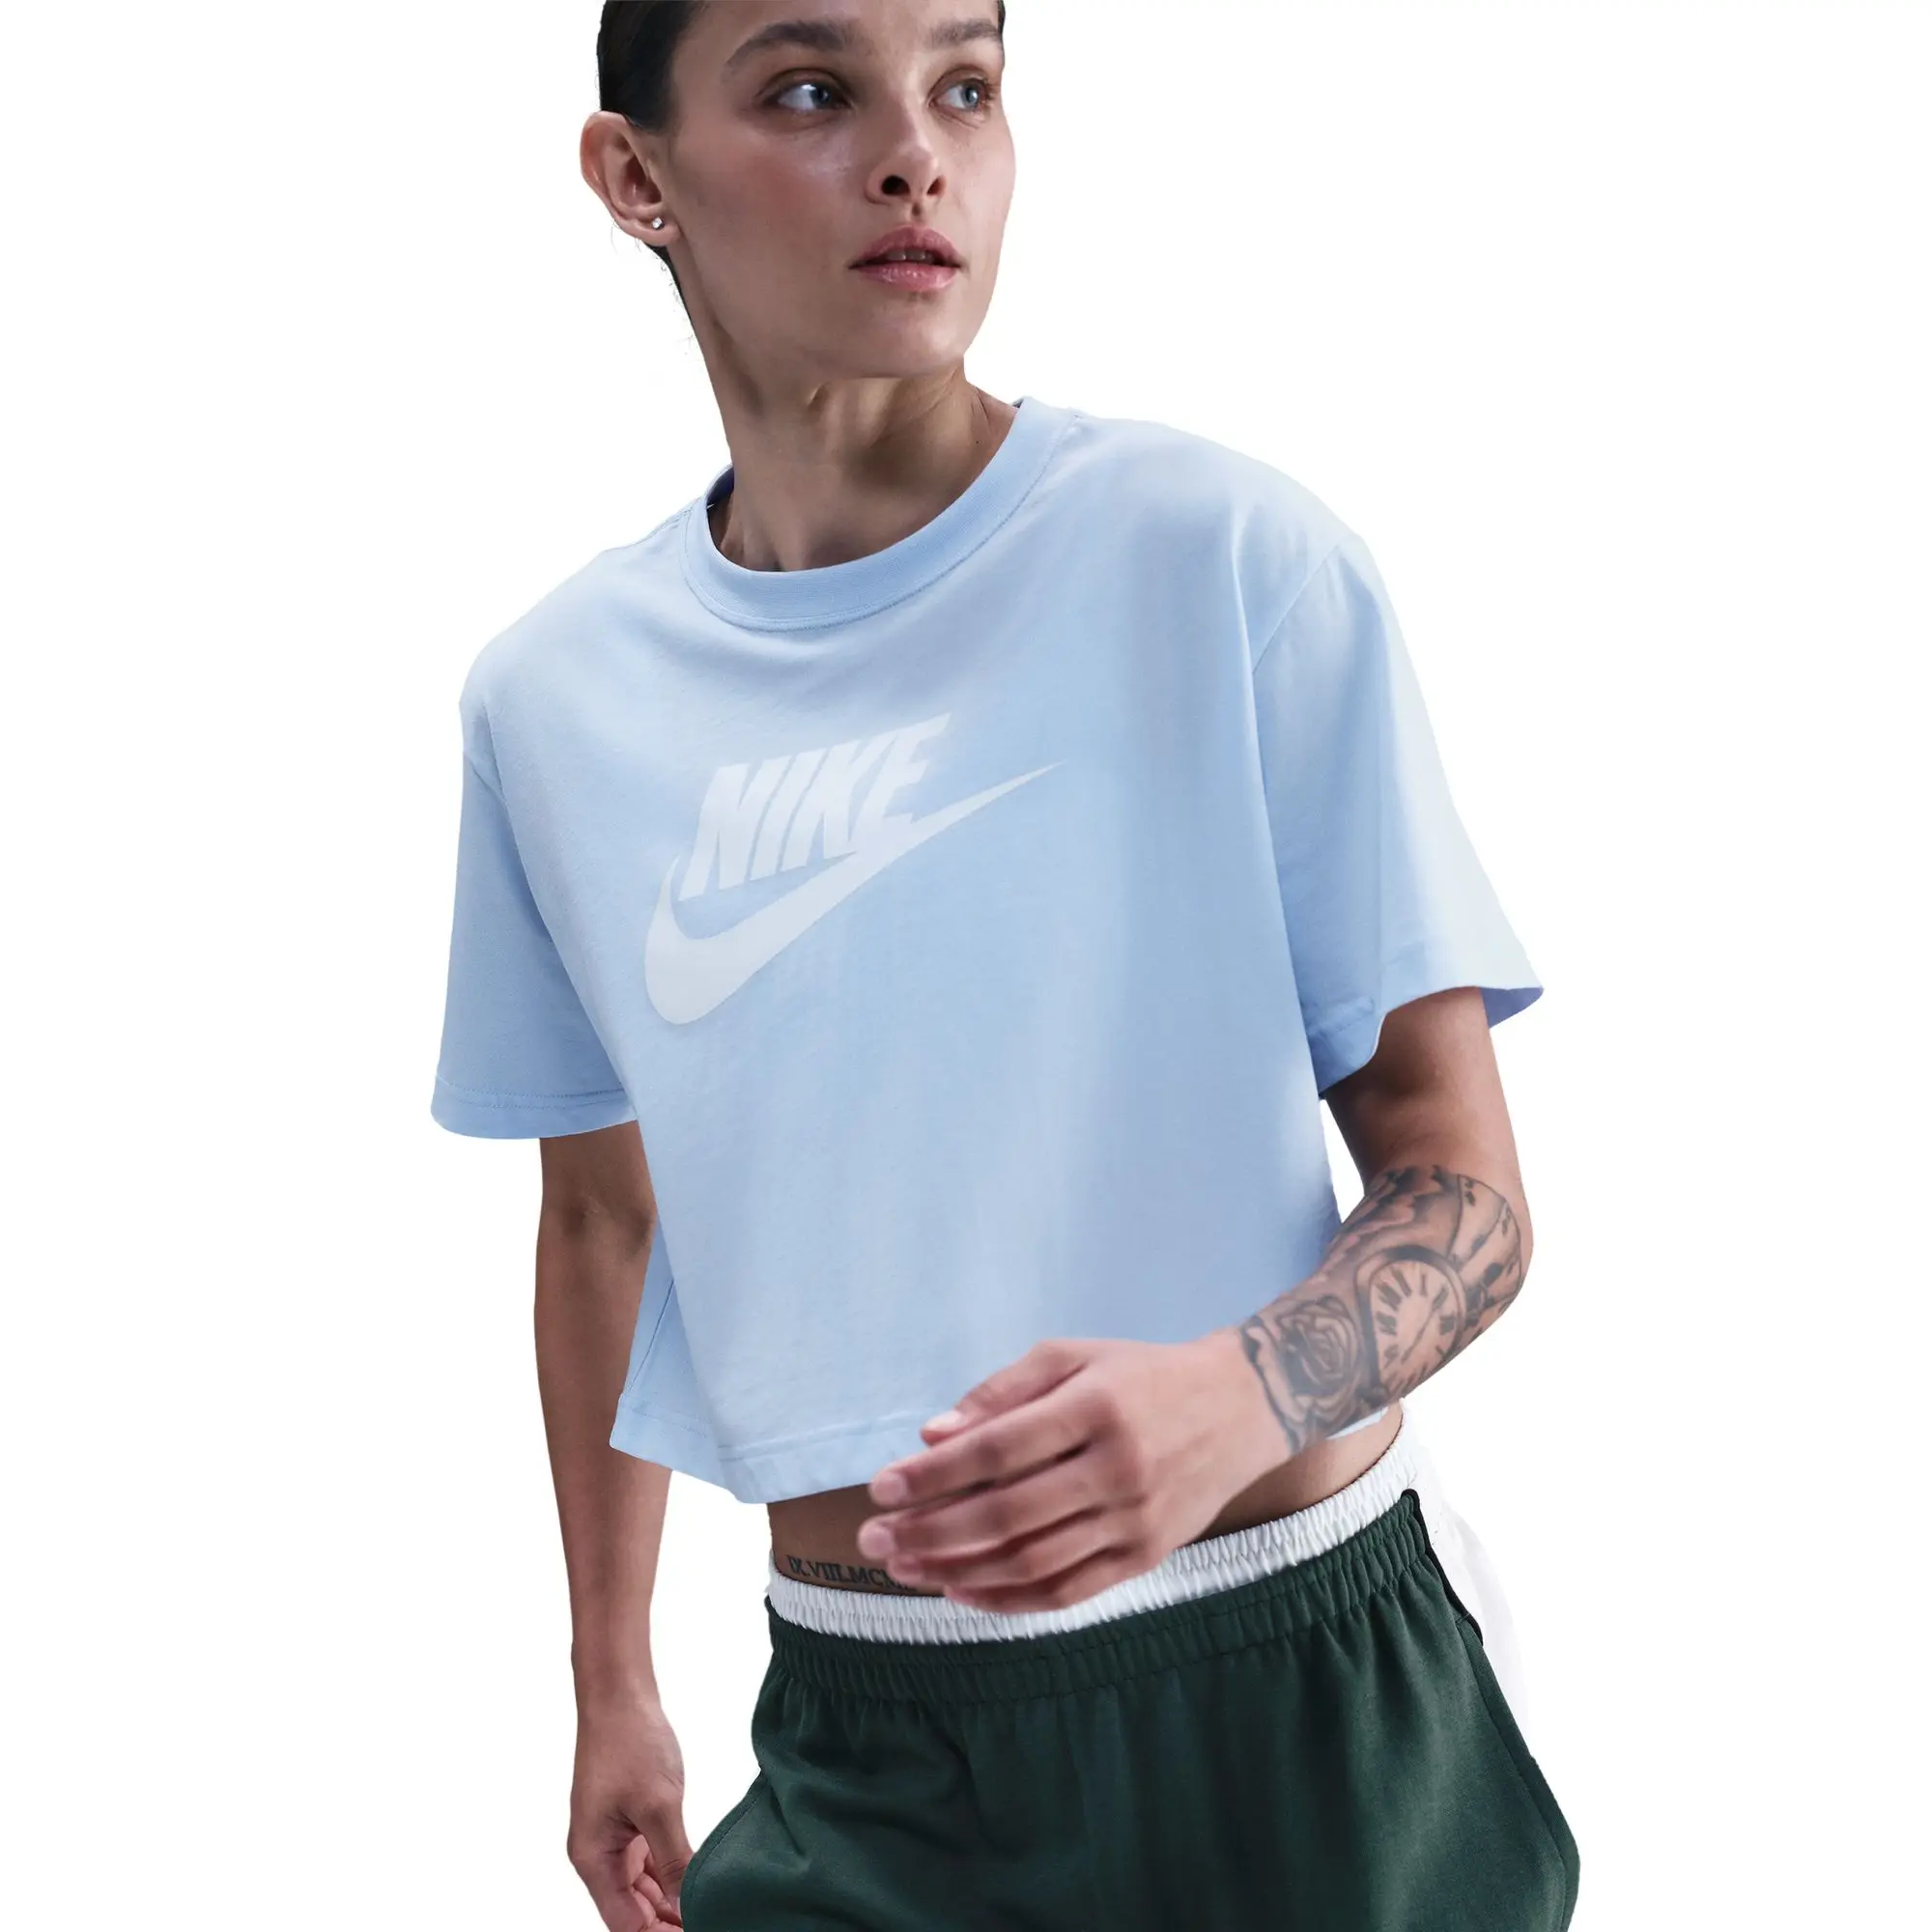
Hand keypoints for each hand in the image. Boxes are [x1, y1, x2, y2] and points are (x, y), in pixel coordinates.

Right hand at [566, 1693, 691, 1927]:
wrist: (620, 1695)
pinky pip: (649, 1864)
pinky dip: (672, 1876)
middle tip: (713, 1919)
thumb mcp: (658, 1806)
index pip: (625, 1925)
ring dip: (672, 1903)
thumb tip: (687, 1906)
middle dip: (668, 1923)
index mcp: (594, 1859)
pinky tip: (699, 1883)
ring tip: (711, 1910)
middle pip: (633, 1912)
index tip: (700, 1929)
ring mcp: (614, 1839)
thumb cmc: (630, 1742)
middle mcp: (599, 1856)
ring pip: (642, 1890)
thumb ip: (672, 1861)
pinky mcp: (630, 1822)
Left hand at [856, 1331, 1282, 1613]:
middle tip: (875, 1538)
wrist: (1240, 1410)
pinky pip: (1068, 1591)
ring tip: (905, 1567)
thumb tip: (931, 1435)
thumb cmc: (1141, 1376)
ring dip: (958, 1570)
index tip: (881, 1487)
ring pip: (1032, 1561)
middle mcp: (1118, 1468)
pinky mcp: (1146, 1557)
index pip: (998, 1448)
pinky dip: (1009, 1599)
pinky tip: (962, 1592)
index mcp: (1096, 1406)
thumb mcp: (1074, 1356)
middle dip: (930, 1531)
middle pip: (1007, 1513)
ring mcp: (1135, 1520)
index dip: (933, 1473)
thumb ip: (1002, 1392)